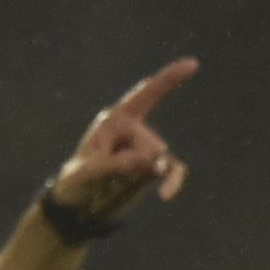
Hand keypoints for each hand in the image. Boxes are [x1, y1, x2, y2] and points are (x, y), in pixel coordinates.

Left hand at [44, 58, 197, 227]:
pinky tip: (165, 195)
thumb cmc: (76, 183)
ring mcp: (145, 147)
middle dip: (134, 166)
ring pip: (161, 161)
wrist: (79, 206)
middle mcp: (132, 129)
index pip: (146, 94)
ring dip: (141, 176)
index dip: (169, 79)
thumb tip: (156, 163)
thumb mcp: (88, 174)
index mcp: (114, 119)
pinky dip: (172, 181)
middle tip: (106, 177)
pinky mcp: (154, 166)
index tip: (193, 64)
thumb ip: (119, 165)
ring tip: (113, 184)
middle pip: (151, 146)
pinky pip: (173, 170)